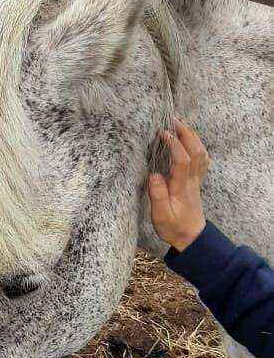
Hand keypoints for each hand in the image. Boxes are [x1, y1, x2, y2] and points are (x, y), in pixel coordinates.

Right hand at [147, 120, 209, 251]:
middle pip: (196, 151)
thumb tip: (154, 175)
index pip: (182, 160)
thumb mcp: (160, 215)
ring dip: (193, 137)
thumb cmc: (174, 227)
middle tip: (173, 120)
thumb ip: (158, 195)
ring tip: (180, 126)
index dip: (174, 144)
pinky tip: (189, 142)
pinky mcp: (196, 182)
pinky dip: (197, 147)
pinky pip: (202, 160)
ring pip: (201, 154)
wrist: (191, 237)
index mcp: (182, 186)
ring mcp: (196, 180)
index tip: (163, 132)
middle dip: (187, 133)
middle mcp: (192, 180)